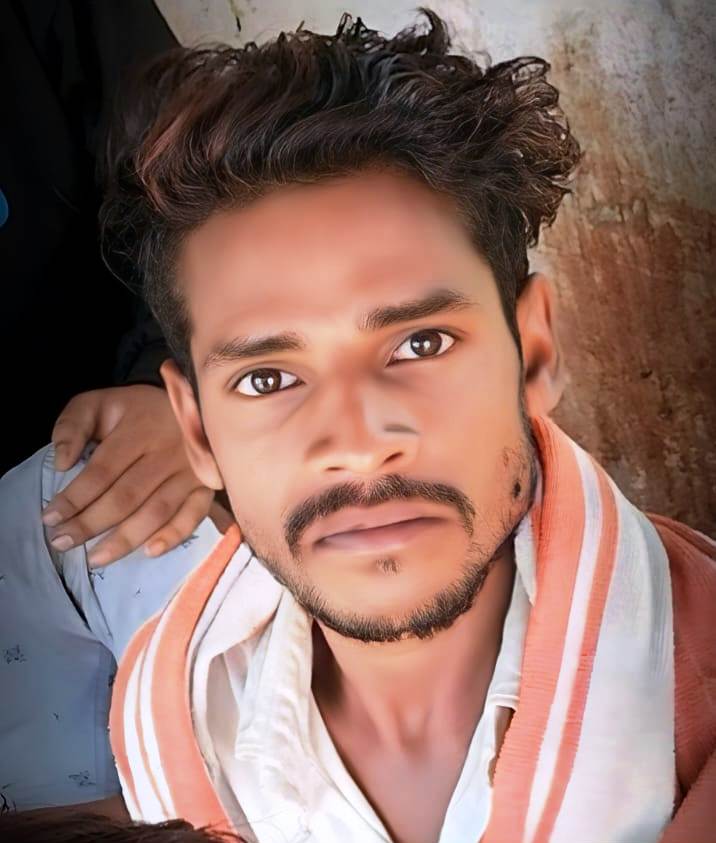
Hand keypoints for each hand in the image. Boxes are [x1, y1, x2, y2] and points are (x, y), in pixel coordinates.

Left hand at [43, 385, 213, 565]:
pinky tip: (150, 551)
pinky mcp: (206, 487)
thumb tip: (62, 463)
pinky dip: (174, 535)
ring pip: (156, 511)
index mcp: (138, 430)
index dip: (75, 497)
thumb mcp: (98, 403)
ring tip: (95, 558)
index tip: (50, 518)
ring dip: (125, 539)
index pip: (102, 471)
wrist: (190, 403)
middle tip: (62, 542)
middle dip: (91, 523)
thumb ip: (72, 426)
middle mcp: (166, 453)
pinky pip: (193, 515)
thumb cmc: (136, 410)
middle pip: (126, 496)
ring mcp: (190, 473)